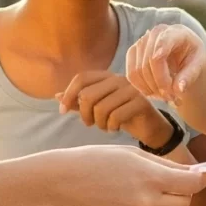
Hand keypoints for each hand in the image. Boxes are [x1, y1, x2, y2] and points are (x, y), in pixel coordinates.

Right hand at [39, 147, 205, 205]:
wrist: (62, 182)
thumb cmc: (98, 160)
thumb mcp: (134, 154)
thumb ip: (166, 166)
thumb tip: (193, 175)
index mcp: (151, 178)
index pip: (194, 185)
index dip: (200, 179)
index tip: (200, 175)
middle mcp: (146, 202)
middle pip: (185, 203)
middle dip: (182, 192)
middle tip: (168, 181)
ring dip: (161, 202)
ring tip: (136, 188)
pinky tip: (122, 200)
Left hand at [56, 70, 172, 149]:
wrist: (149, 126)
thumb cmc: (120, 114)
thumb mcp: (97, 108)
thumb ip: (78, 102)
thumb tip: (56, 96)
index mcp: (106, 77)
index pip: (81, 78)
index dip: (69, 94)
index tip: (63, 111)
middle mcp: (118, 79)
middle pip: (88, 95)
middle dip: (84, 115)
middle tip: (90, 123)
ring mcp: (131, 89)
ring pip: (101, 108)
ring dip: (99, 124)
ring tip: (105, 127)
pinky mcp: (140, 102)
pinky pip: (116, 116)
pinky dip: (111, 127)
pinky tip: (115, 128)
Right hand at [124, 23, 205, 104]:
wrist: (181, 52)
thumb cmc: (192, 57)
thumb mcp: (198, 64)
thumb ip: (190, 76)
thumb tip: (179, 89)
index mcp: (176, 32)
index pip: (164, 40)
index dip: (160, 48)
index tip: (157, 57)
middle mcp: (155, 33)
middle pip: (150, 62)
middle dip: (161, 84)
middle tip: (173, 98)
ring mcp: (141, 42)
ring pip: (138, 70)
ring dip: (151, 88)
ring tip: (166, 96)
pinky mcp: (132, 53)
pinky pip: (131, 75)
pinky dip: (142, 87)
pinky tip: (155, 93)